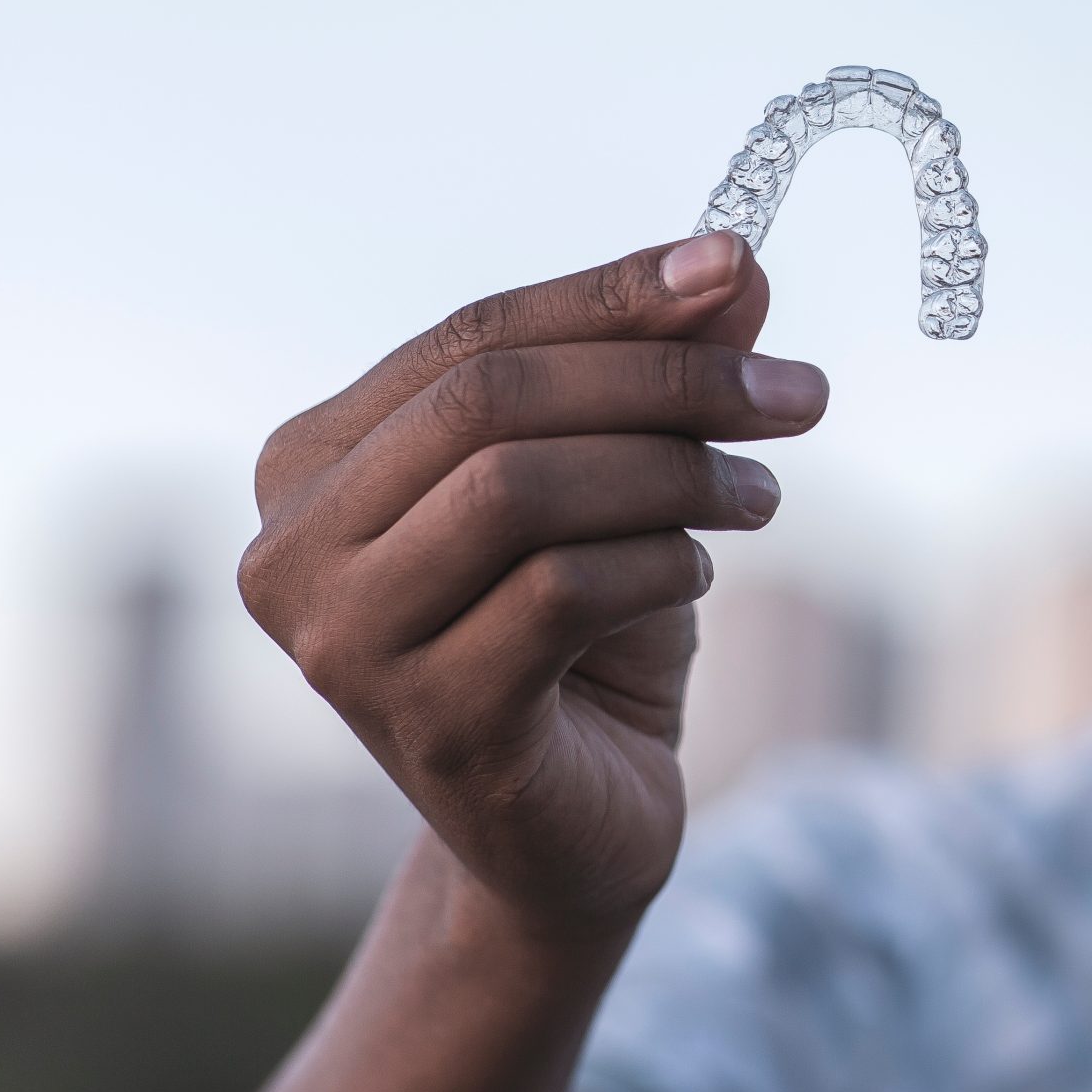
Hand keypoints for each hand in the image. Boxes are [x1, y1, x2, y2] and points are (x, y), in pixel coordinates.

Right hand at [239, 233, 824, 937]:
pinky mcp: (428, 723)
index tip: (739, 268)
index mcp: (313, 463)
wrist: (575, 828)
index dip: (612, 294)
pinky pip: (561, 593)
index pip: (472, 336)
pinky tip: (696, 571)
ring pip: (518, 490)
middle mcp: (294, 550)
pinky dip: (658, 563)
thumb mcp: (624, 481)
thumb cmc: (585, 635)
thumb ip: (657, 369)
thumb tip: (733, 263)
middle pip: (491, 401)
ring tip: (760, 492)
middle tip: (797, 394)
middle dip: (664, 378)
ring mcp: (346, 644)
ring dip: (673, 471)